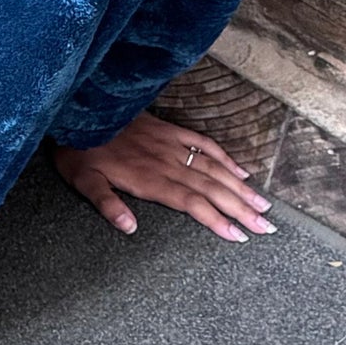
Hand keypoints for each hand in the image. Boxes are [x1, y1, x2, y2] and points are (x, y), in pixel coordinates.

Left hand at [52, 112, 275, 243]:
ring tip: (263, 205)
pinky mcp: (169, 130)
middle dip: (241, 209)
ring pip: (214, 168)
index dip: (216, 219)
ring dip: (241, 188)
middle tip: (266, 227)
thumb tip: (129, 228)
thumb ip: (107, 204)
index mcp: (149, 178)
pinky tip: (242, 172)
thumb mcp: (83, 181)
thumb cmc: (79, 149)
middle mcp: (166, 162)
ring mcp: (171, 144)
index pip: (192, 203)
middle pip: (212, 189)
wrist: (79, 109)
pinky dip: (225, 157)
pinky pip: (203, 143)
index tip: (238, 235)